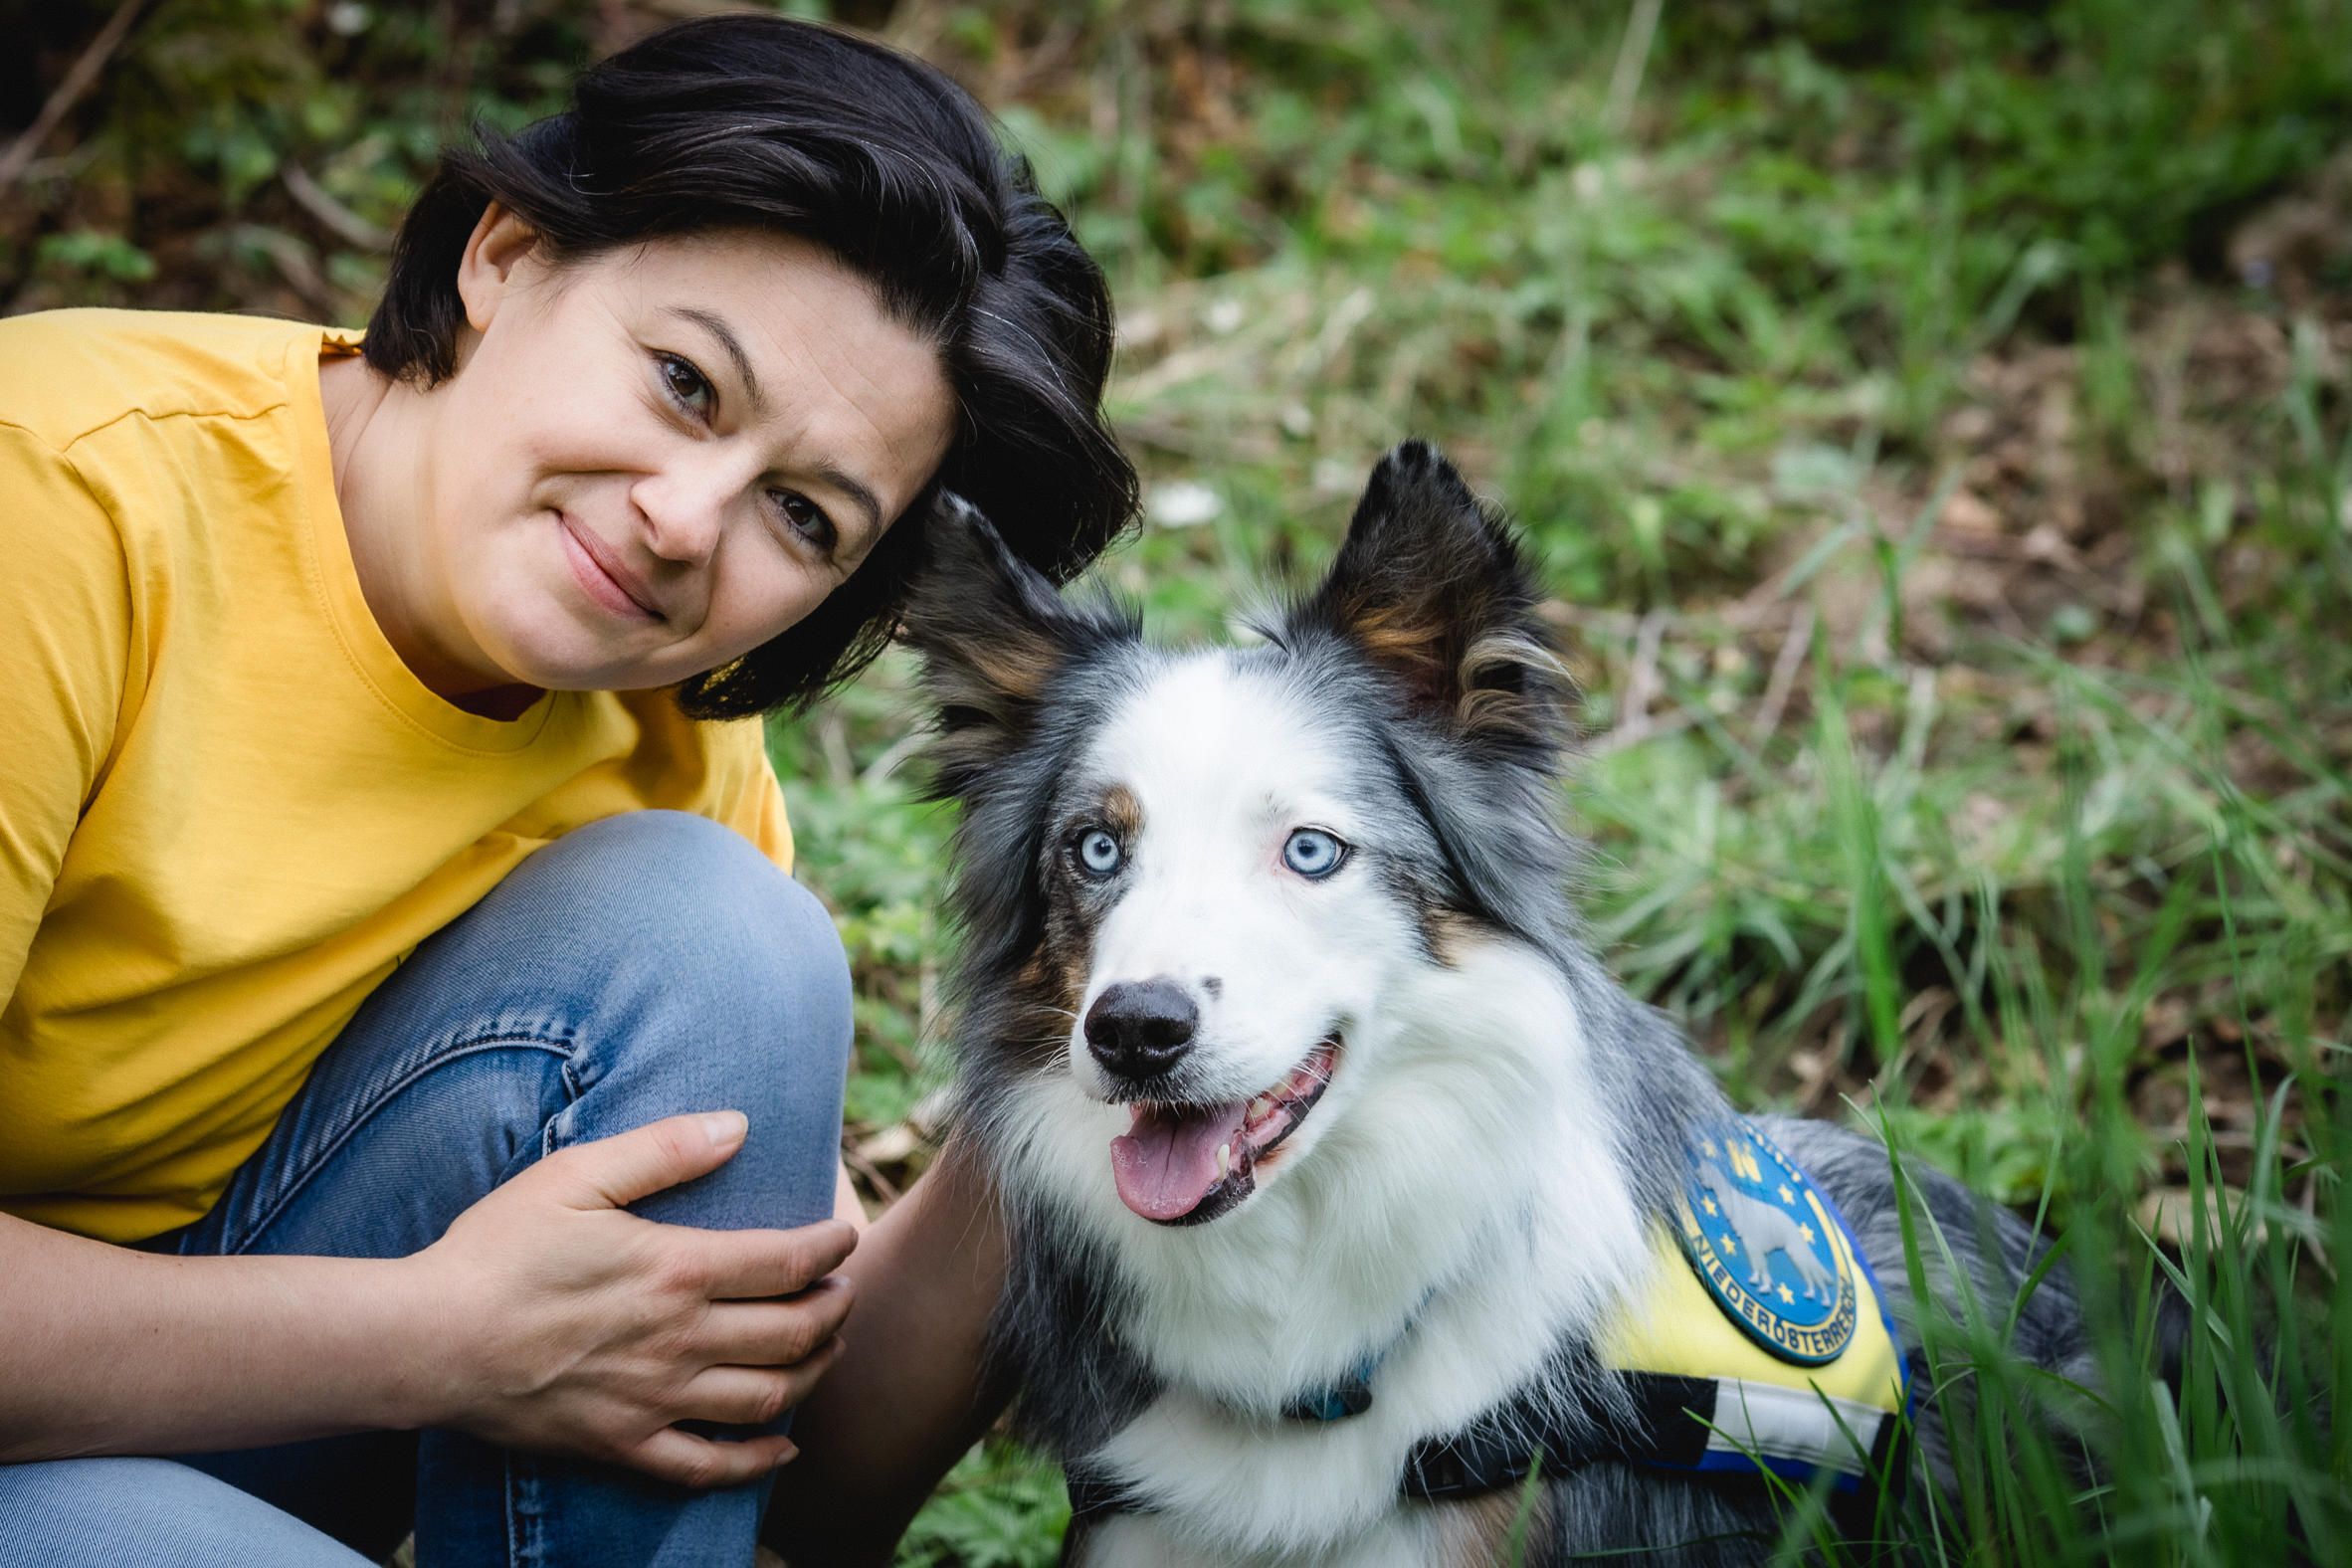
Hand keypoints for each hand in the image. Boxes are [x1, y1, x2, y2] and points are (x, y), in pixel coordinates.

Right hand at [407, 1110, 856, 1488]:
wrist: (429, 1339)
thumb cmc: (499, 1248)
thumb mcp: (577, 1175)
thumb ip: (663, 1148)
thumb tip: (738, 1124)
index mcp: (677, 1270)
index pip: (788, 1262)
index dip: (830, 1249)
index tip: (844, 1237)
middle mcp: (680, 1341)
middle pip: (794, 1334)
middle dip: (835, 1311)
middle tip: (844, 1293)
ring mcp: (655, 1401)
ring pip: (767, 1400)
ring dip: (812, 1375)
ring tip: (826, 1351)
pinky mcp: (622, 1445)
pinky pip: (708, 1467)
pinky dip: (756, 1462)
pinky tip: (781, 1448)